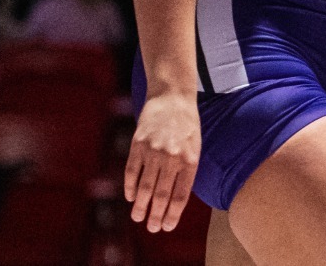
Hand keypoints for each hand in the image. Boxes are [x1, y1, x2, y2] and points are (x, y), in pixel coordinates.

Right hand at [123, 91, 200, 232]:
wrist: (172, 97)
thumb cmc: (187, 124)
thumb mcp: (195, 146)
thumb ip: (186, 170)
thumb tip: (175, 198)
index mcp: (190, 160)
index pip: (181, 195)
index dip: (173, 214)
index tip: (167, 226)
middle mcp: (172, 157)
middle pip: (161, 195)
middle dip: (156, 215)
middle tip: (151, 228)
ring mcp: (153, 151)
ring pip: (144, 187)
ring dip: (140, 206)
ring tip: (138, 218)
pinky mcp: (138, 145)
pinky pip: (131, 172)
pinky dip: (130, 187)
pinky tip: (130, 197)